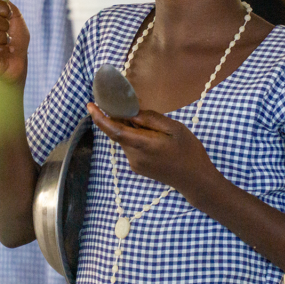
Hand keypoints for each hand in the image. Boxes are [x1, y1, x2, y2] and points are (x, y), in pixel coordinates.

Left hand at [88, 102, 216, 193]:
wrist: (195, 180)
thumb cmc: (189, 151)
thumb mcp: (175, 129)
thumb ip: (151, 119)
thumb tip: (132, 113)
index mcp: (144, 145)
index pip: (115, 131)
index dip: (100, 118)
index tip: (90, 105)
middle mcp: (134, 157)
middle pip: (118, 133)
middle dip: (118, 118)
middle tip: (126, 103)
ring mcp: (135, 164)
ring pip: (125, 140)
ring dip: (129, 128)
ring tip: (149, 122)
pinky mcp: (138, 168)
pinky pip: (131, 147)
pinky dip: (134, 136)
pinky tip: (151, 134)